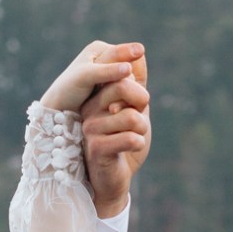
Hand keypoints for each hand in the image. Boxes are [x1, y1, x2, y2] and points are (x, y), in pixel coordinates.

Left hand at [41, 39, 144, 113]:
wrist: (58, 111)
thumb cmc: (67, 91)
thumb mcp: (86, 77)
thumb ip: (108, 70)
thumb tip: (129, 67)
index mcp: (99, 48)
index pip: (129, 56)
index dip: (126, 71)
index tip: (111, 84)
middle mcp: (106, 59)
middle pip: (130, 71)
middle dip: (122, 85)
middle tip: (107, 100)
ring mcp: (110, 76)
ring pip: (130, 85)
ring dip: (122, 95)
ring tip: (109, 106)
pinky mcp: (111, 90)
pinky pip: (125, 94)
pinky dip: (120, 101)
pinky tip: (111, 109)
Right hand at [78, 60, 150, 217]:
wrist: (113, 179)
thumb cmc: (123, 142)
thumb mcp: (133, 110)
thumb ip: (136, 84)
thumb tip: (140, 52)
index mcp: (96, 96)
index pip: (118, 73)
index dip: (137, 85)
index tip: (141, 101)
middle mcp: (89, 108)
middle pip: (123, 85)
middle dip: (142, 102)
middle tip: (141, 117)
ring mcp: (91, 128)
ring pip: (131, 116)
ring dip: (142, 128)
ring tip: (136, 137)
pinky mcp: (97, 148)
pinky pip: (130, 137)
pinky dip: (139, 142)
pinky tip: (132, 147)